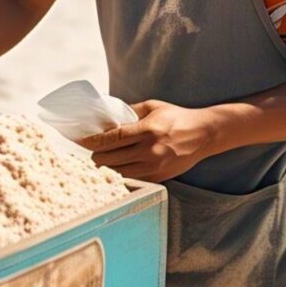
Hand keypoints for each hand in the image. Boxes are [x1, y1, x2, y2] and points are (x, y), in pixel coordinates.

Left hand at [77, 100, 219, 183]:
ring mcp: (154, 166)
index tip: (81, 141)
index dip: (92, 141)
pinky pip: (131, 179)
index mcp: (147, 130)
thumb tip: (107, 117)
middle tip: (91, 151)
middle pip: (110, 158)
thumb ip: (129, 111)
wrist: (204, 134)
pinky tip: (116, 168)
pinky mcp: (158, 177)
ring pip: (117, 172)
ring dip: (106, 167)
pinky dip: (120, 174)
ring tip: (101, 160)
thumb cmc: (176, 117)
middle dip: (96, 155)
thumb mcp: (152, 107)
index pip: (111, 139)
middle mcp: (150, 150)